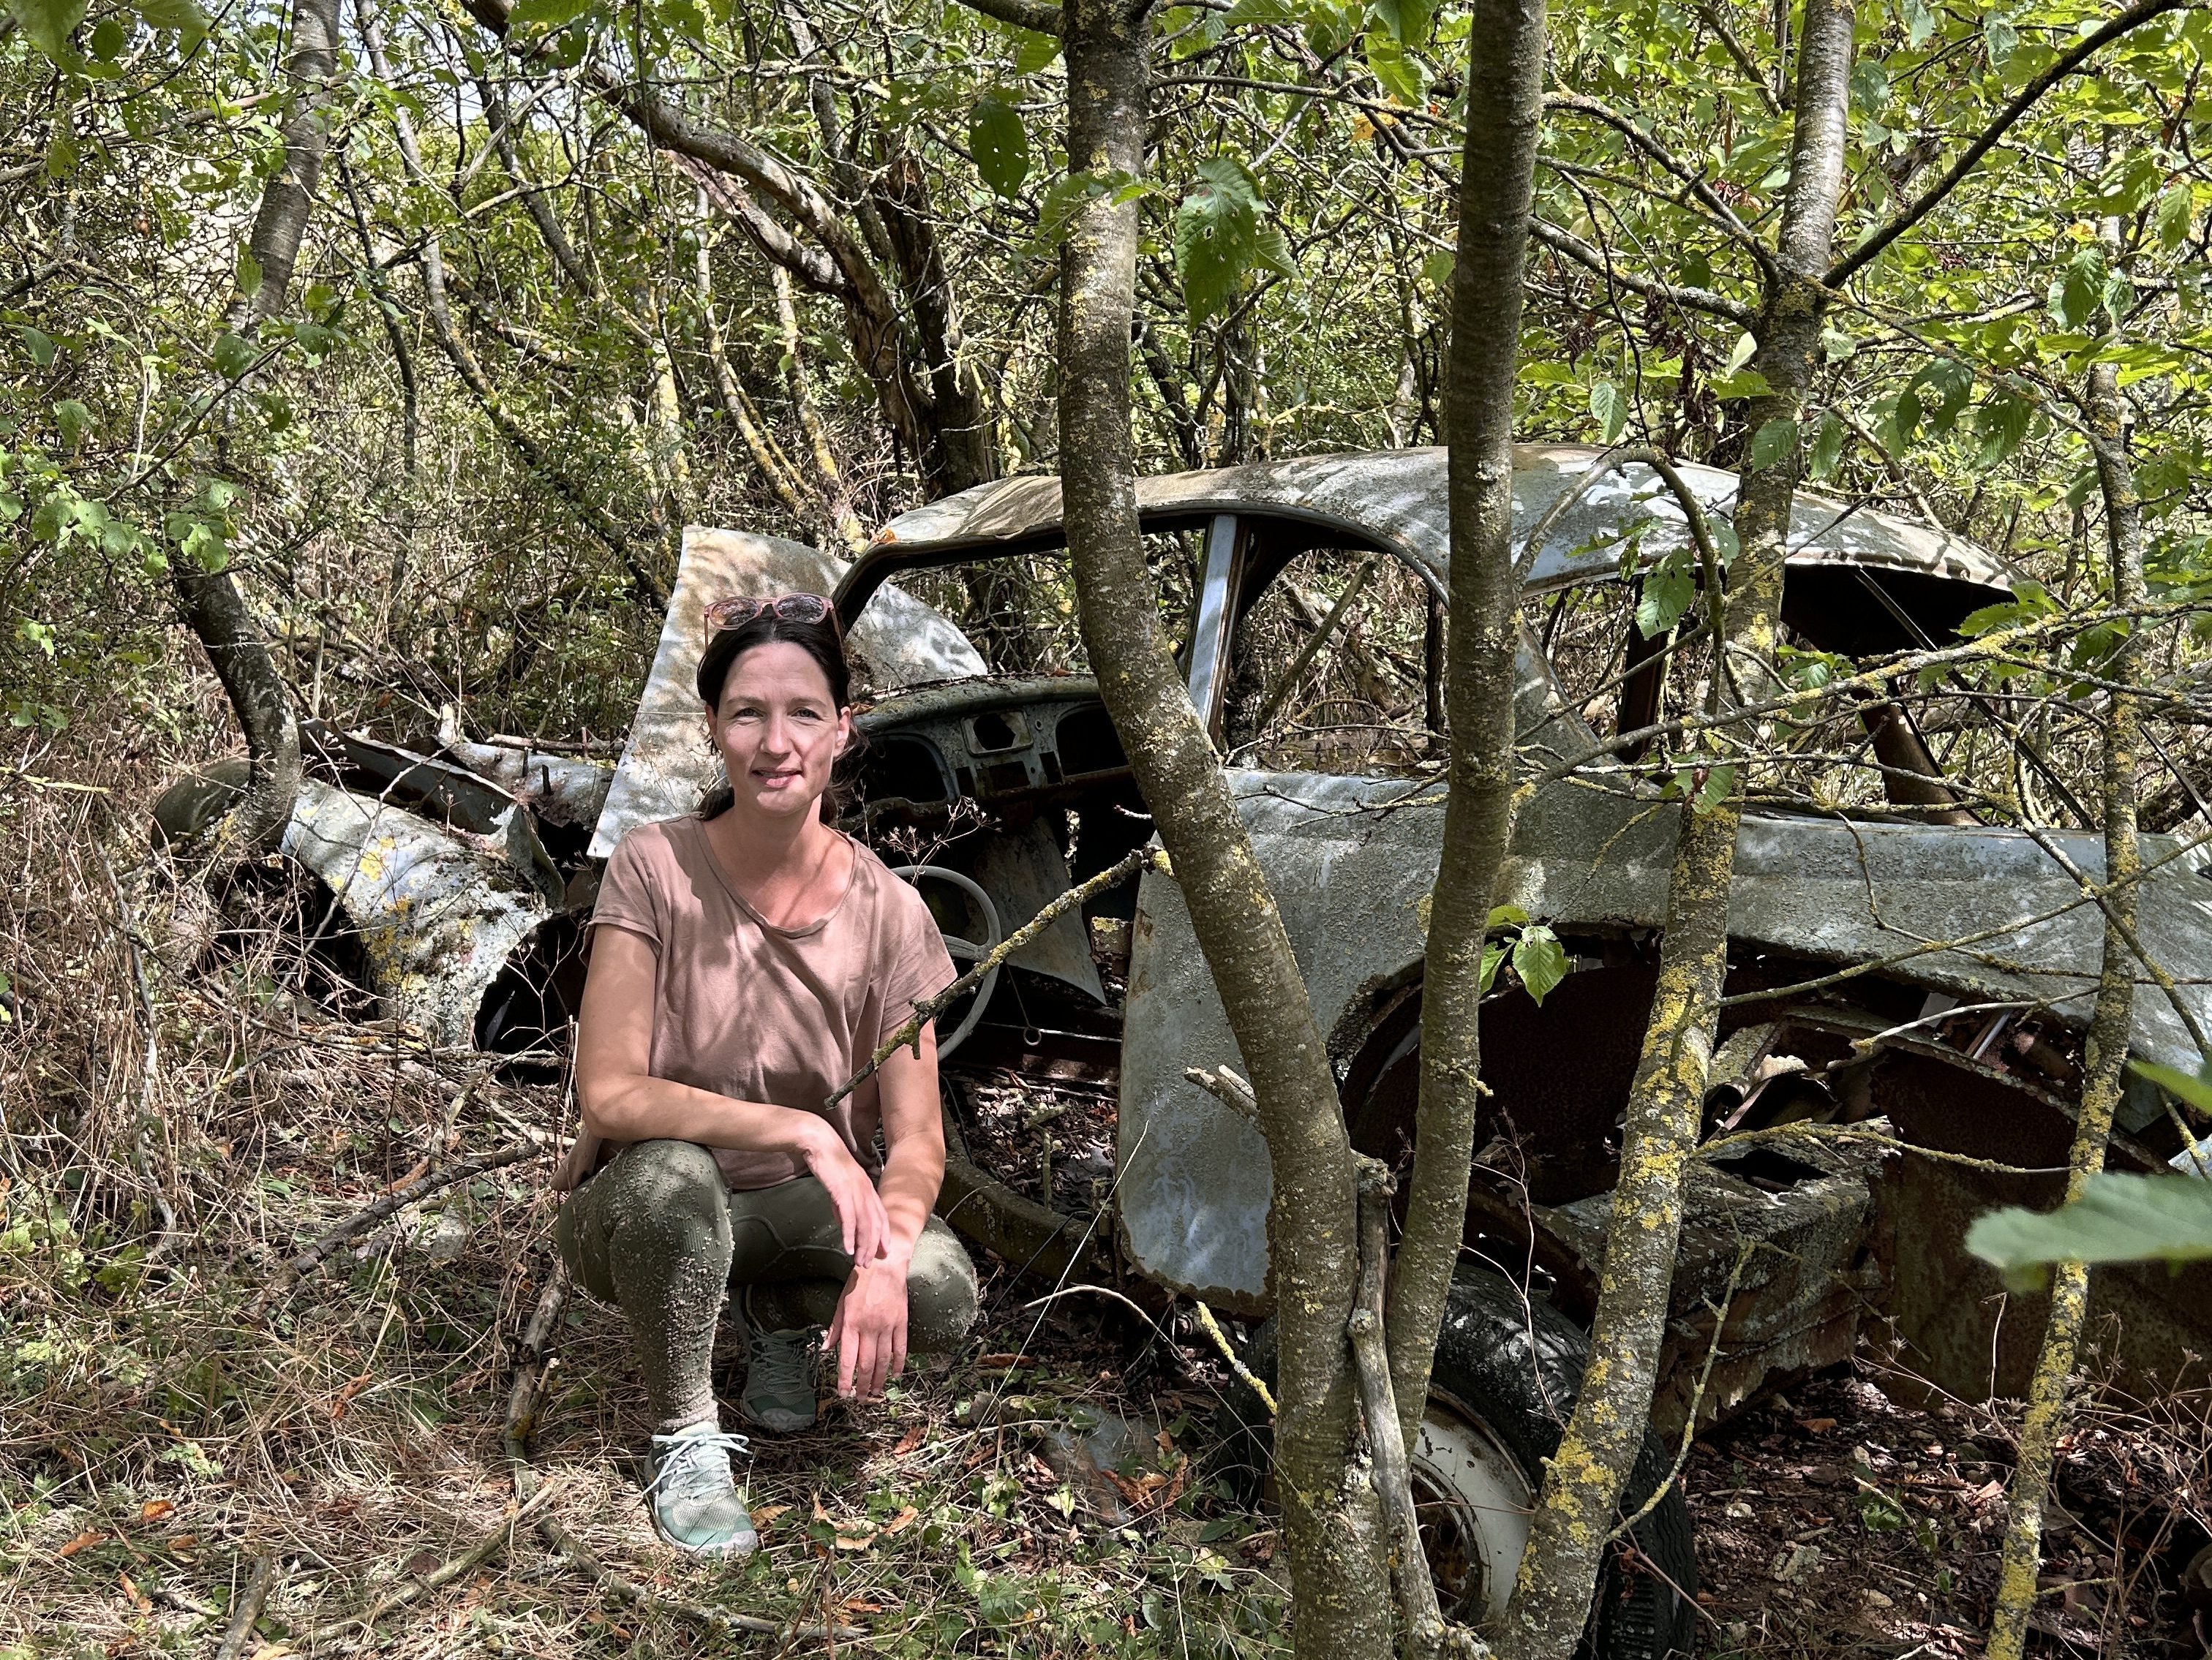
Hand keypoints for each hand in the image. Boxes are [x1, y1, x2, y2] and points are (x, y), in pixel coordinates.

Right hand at [800, 1122, 889, 1267]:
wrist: (819, 1143)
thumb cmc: (828, 1163)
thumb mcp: (839, 1187)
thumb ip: (843, 1205)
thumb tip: (844, 1222)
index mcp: (868, 1188)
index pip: (881, 1216)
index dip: (884, 1236)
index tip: (884, 1252)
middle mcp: (866, 1190)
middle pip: (875, 1224)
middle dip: (873, 1246)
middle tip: (869, 1264)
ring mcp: (856, 1190)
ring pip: (864, 1224)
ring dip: (863, 1245)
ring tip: (859, 1262)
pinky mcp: (842, 1191)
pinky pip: (848, 1217)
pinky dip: (849, 1235)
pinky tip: (847, 1248)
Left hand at [825, 1256, 910, 1400]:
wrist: (884, 1265)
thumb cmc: (859, 1282)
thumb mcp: (841, 1303)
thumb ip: (835, 1328)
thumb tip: (825, 1348)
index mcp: (851, 1324)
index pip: (847, 1358)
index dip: (844, 1379)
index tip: (843, 1392)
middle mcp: (869, 1328)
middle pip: (867, 1364)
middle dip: (864, 1385)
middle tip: (862, 1398)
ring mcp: (887, 1326)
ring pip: (884, 1360)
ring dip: (880, 1380)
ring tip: (876, 1392)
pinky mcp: (901, 1323)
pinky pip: (901, 1348)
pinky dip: (898, 1364)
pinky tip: (895, 1375)